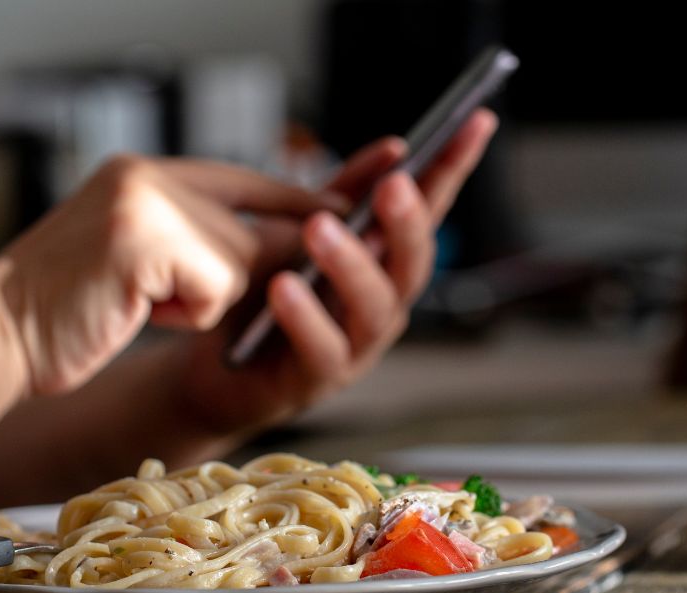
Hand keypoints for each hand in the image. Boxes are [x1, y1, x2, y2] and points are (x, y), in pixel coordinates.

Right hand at [0, 155, 347, 394]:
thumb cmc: (61, 314)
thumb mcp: (136, 263)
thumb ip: (196, 243)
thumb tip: (278, 251)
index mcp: (145, 174)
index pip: (248, 180)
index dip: (301, 199)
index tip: (352, 204)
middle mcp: (149, 176)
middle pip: (259, 219)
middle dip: (266, 261)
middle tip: (238, 289)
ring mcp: (147, 202)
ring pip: (243, 256)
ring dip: (207, 297)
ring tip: (140, 300)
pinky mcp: (145, 240)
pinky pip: (217, 284)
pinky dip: (189, 311)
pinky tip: (135, 307)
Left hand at [170, 109, 498, 435]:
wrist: (210, 369)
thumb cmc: (259, 297)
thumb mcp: (294, 233)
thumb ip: (339, 194)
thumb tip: (394, 148)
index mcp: (381, 261)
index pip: (428, 208)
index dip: (454, 167)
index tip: (477, 118)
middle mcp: (381, 303)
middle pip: (412, 262)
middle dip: (407, 222)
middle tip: (395, 185)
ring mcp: (356, 345)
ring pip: (373, 306)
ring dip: (351, 264)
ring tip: (320, 229)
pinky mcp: (317, 380)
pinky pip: (321, 348)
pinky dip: (305, 317)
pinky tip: (284, 287)